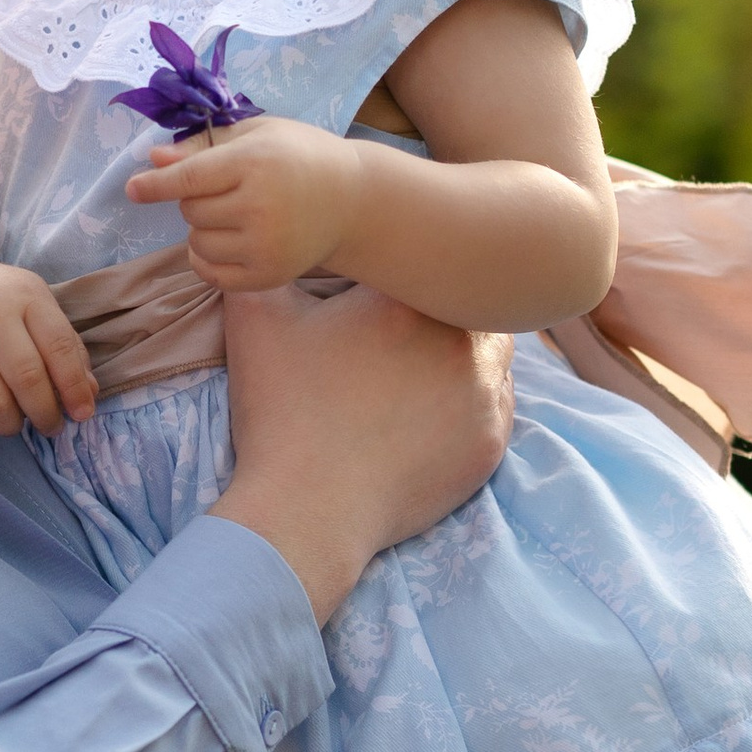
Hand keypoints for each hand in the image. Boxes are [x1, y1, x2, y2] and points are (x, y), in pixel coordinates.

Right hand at [0, 256, 98, 434]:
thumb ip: (66, 349)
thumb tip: (87, 398)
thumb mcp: (36, 307)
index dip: (75, 388)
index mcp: (26, 297)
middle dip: (45, 414)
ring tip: (15, 421)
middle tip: (50, 426)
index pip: (59, 347)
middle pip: (27, 379)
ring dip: (11, 425)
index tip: (81, 414)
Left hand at [129, 120, 360, 288]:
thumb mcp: (257, 134)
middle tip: (228, 190)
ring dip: (202, 229)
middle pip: (191, 210)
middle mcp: (259, 206)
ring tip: (233, 215)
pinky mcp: (268, 274)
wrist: (352, 200)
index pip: (190, 178)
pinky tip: (224, 242)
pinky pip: (211, 273)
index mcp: (255, 163)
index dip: (156, 184)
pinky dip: (206, 260)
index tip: (132, 188)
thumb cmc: (299, 156)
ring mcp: (265, 245)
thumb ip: (203, 146)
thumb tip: (154, 159)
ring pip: (197, 243)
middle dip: (196, 200)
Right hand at [211, 281, 512, 618]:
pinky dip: (472, 401)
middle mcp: (460, 336)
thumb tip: (268, 244)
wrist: (308, 508)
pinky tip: (431, 413)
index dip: (403, 271)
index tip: (378, 297)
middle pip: (465, 301)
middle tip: (404, 331)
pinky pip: (497, 404)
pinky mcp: (491, 440)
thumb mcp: (254, 324)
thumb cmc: (281, 413)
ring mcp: (484, 391)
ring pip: (492, 351)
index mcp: (405, 297)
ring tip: (421, 370)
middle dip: (441, 308)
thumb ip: (266, 267)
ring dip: (466, 352)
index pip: (420, 262)